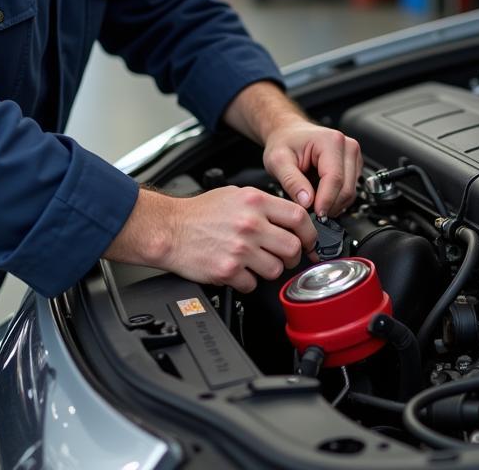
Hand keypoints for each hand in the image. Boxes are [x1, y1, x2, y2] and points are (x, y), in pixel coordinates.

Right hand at [104, 185, 316, 292]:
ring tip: (255, 262)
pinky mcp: (228, 270)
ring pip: (276, 269)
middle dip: (291, 256)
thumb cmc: (200, 212)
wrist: (169, 229)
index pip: (299, 218)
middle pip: (292, 247)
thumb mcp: (235, 195)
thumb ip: (264, 205)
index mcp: (255, 202)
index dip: (309, 233)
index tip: (308, 241)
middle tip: (282, 256)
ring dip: (269, 270)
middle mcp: (250, 224)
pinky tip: (238, 270)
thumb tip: (290, 218)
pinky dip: (247, 281)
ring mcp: (240, 249)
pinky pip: (252, 284)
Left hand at [222, 82, 362, 218]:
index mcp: (331, 141)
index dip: (325, 201)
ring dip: (333, 204)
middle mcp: (347, 146)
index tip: (315, 214)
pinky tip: (320, 197)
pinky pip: (349, 191)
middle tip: (311, 213)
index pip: (334, 179)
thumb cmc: (284, 142)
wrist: (288, 134)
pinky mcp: (353, 167)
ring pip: (351, 193)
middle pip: (347, 188)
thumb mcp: (278, 161)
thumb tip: (307, 202)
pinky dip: (336, 200)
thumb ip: (291, 181)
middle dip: (330, 205)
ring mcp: (353, 156)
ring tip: (313, 203)